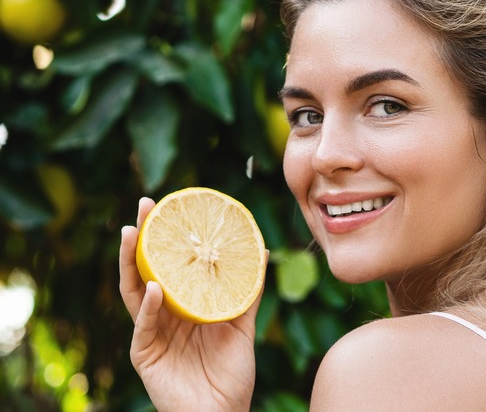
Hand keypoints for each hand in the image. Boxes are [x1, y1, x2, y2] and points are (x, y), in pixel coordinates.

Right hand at [119, 198, 264, 411]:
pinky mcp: (145, 355)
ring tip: (132, 234)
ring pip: (134, 292)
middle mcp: (162, 315)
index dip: (166, 237)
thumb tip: (261, 251)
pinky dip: (148, 307)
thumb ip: (248, 291)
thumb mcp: (242, 326)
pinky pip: (144, 326)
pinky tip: (154, 287)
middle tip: (145, 207)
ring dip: (131, 262)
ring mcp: (151, 334)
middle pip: (146, 269)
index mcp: (182, 306)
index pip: (169, 264)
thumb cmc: (231, 374)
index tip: (169, 205)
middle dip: (142, 238)